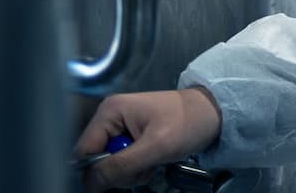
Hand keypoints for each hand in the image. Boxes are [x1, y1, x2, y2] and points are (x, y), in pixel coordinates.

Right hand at [75, 87, 221, 192]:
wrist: (213, 113)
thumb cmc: (188, 123)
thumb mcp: (155, 146)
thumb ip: (120, 166)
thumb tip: (89, 184)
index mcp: (110, 111)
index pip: (83, 152)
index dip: (93, 172)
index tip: (116, 180)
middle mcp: (110, 117)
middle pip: (95, 161)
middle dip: (117, 172)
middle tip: (142, 168)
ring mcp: (120, 127)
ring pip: (109, 166)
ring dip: (129, 173)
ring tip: (151, 162)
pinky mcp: (131, 138)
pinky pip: (122, 164)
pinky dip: (136, 169)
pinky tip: (152, 161)